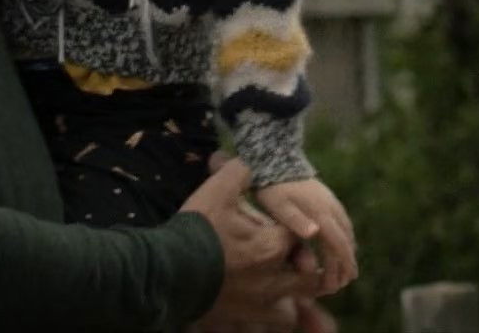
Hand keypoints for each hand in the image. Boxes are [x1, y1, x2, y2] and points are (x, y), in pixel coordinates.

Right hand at [181, 159, 320, 329]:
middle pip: (310, 274)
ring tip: (294, 279)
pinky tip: (276, 302)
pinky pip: (280, 318)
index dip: (298, 228)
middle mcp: (274, 277)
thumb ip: (239, 172)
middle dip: (307, 263)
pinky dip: (282, 311)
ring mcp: (262, 300)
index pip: (302, 235)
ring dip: (300, 290)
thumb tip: (249, 162)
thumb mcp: (217, 191)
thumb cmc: (196, 229)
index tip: (288, 223)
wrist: (169, 271)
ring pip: (298, 299)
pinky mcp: (247, 316)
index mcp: (272, 245)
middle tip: (301, 255)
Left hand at [256, 179, 356, 293]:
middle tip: (347, 280)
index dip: (342, 264)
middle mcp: (331, 208)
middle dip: (348, 261)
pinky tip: (341, 244)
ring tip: (347, 267)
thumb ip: (296, 221)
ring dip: (348, 250)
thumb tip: (316, 233)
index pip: (338, 244)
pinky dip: (345, 237)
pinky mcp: (328, 197)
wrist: (276, 160)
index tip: (342, 282)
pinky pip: (343, 221)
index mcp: (320, 213)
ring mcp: (331, 201)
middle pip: (346, 239)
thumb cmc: (273, 189)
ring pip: (347, 230)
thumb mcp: (279, 207)